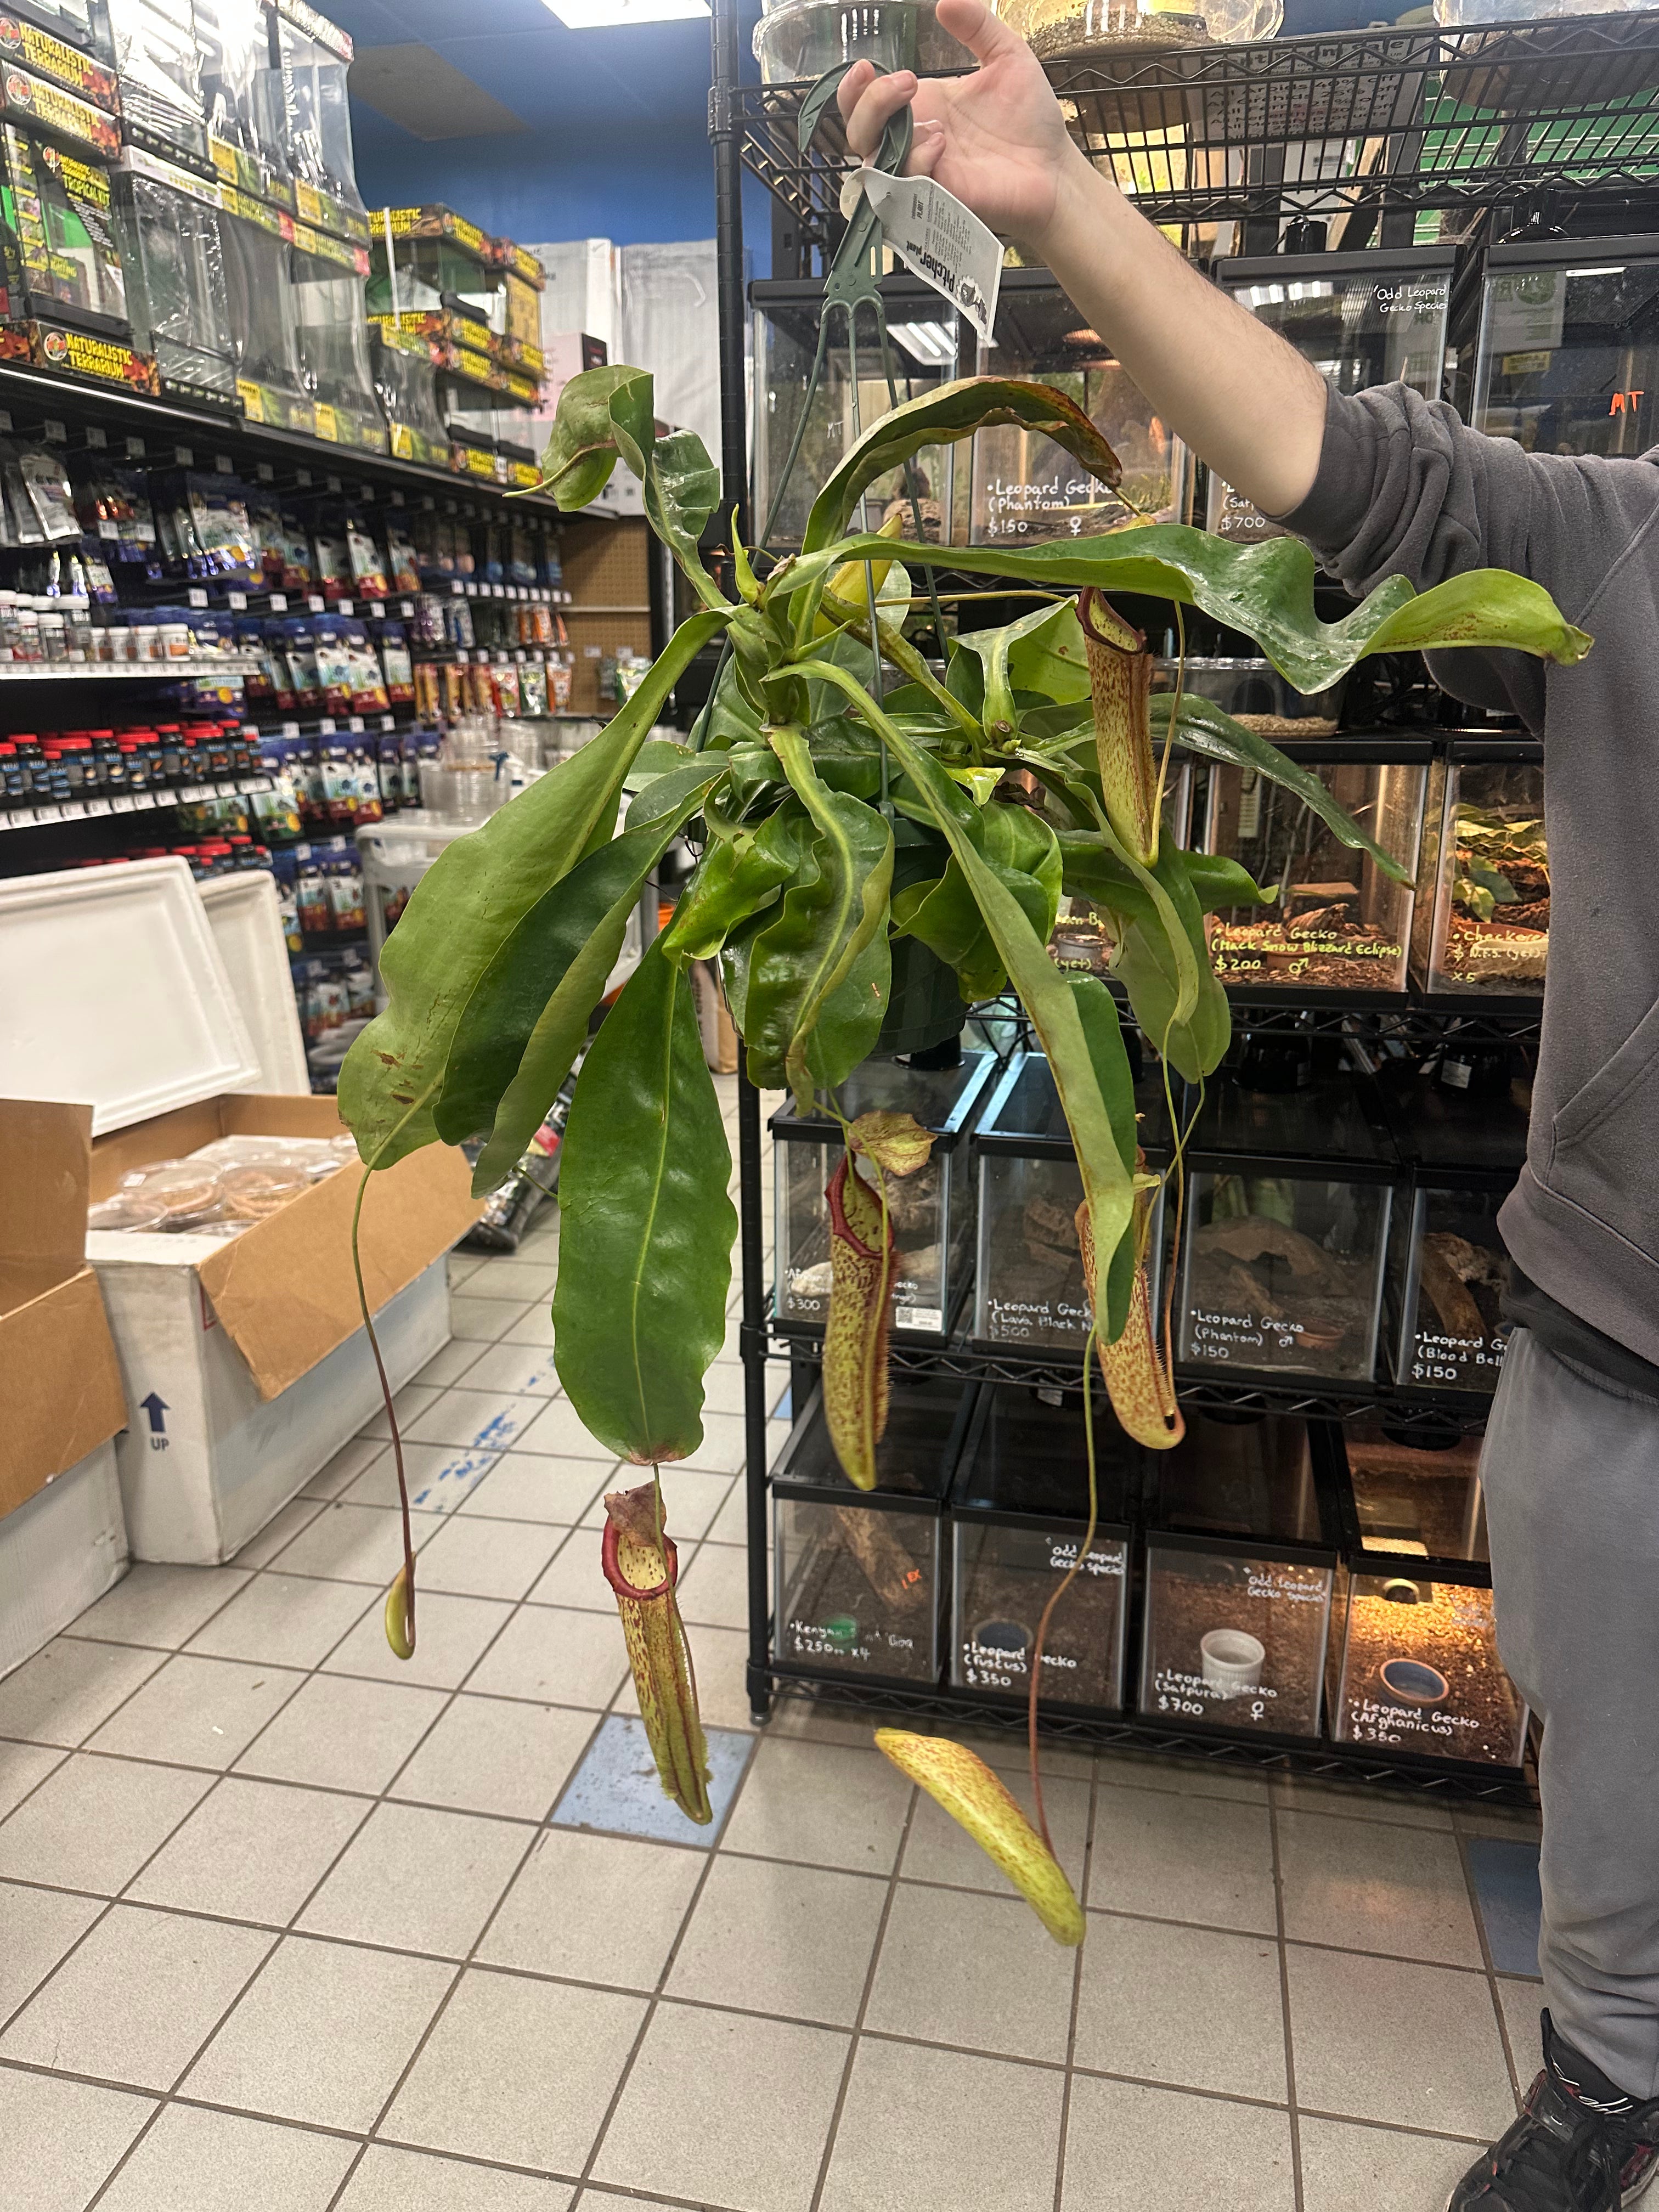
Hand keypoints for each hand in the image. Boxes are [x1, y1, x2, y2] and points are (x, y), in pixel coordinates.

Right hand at [836, 0, 1091, 253]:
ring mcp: (922, 170)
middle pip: (857, 131)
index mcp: (923, 105)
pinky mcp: (935, 198)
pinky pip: (904, 183)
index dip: (854, 86)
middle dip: (866, 104)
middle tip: (906, 84)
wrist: (1054, 166)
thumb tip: (945, 2)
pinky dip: (915, 160)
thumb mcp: (1006, 56)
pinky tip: (941, 144)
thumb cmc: (1031, 118)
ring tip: (933, 122)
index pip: (866, 100)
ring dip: (888, 132)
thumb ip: (977, 26)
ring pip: (871, 161)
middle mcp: (914, 139)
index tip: (867, 66)